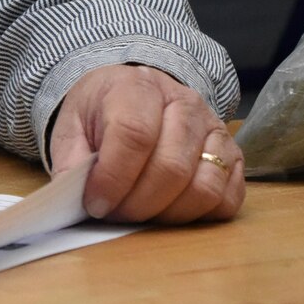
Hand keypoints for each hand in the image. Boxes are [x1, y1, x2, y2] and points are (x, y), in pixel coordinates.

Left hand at [47, 64, 242, 224]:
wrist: (135, 95)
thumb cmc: (102, 114)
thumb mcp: (72, 127)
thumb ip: (70, 160)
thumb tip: (73, 196)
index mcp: (139, 88)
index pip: (135, 135)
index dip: (114, 178)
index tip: (95, 204)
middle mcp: (185, 104)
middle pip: (171, 167)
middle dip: (138, 204)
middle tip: (116, 213)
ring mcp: (214, 129)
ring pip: (204, 187)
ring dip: (169, 214)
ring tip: (142, 214)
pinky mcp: (233, 156)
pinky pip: (228, 197)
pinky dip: (201, 215)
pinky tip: (171, 210)